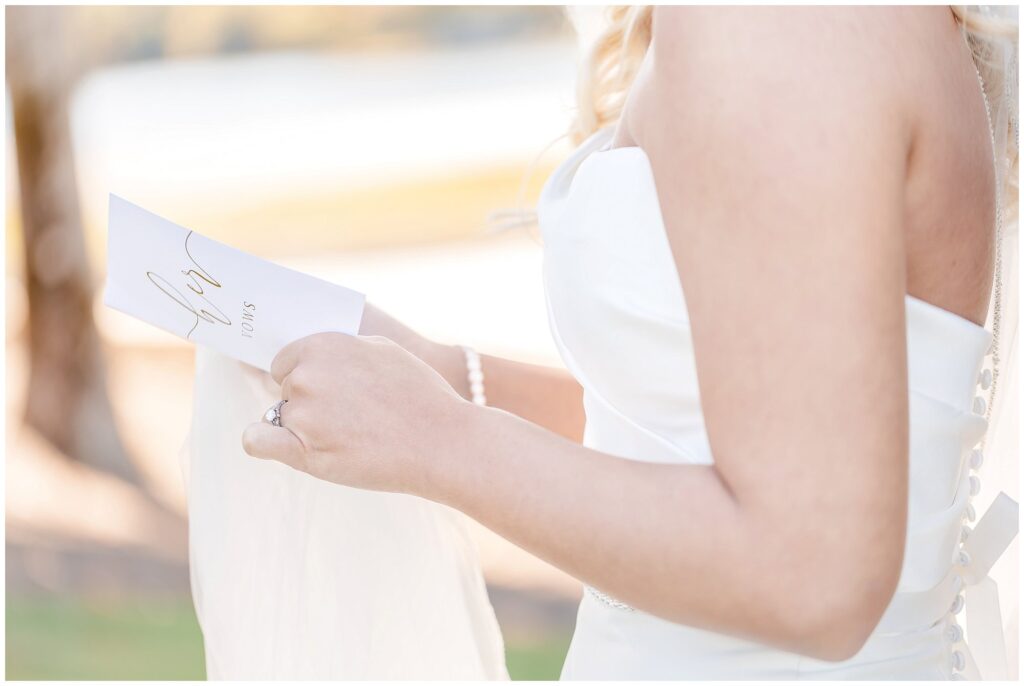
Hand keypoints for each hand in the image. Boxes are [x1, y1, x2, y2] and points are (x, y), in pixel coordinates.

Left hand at [241, 332, 470, 494]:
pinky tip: (271, 443)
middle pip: (286, 389)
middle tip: (349, 415)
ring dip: (305, 425)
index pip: (286, 360)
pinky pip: (257, 441)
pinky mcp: (303, 451)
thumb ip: (341, 348)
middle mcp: (307, 376)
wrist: (442, 441)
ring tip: (349, 434)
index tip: (327, 390)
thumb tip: (310, 354)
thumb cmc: (420, 394)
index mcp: (323, 345)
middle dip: (309, 400)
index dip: (304, 375)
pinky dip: (259, 441)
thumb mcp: (383, 349)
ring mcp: (304, 414)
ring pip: (282, 417)